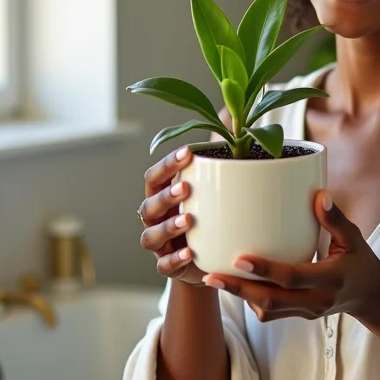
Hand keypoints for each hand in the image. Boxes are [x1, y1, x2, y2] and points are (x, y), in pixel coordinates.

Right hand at [139, 146, 204, 285]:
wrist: (207, 256)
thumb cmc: (207, 212)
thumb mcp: (213, 184)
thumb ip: (216, 153)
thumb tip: (230, 114)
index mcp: (163, 193)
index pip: (155, 176)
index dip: (167, 164)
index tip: (188, 152)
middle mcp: (155, 217)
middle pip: (149, 204)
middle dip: (166, 195)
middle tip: (186, 187)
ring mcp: (159, 244)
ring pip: (151, 235)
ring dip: (168, 227)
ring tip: (188, 220)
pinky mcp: (167, 265)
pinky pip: (163, 265)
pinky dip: (174, 259)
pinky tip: (189, 253)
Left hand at [202, 190, 379, 322]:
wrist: (371, 296)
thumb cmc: (361, 260)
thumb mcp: (354, 237)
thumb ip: (335, 219)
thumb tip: (319, 194)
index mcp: (330, 279)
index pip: (293, 277)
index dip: (265, 269)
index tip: (239, 258)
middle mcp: (316, 300)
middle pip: (270, 301)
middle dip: (238, 290)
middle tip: (210, 276)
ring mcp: (307, 312)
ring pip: (266, 311)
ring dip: (240, 297)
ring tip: (215, 279)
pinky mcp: (299, 315)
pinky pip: (270, 314)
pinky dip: (252, 301)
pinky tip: (237, 284)